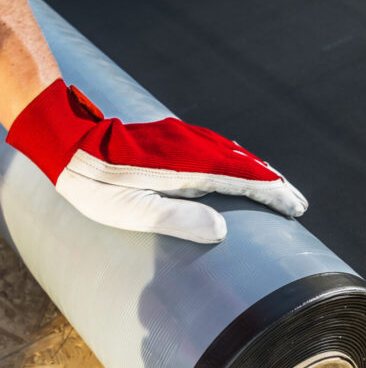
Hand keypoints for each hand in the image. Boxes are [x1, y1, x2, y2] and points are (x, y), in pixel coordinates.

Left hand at [6, 79, 307, 242]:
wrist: (66, 141)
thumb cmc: (95, 184)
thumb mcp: (129, 211)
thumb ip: (176, 219)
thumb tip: (221, 230)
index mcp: (186, 166)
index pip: (243, 179)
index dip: (272, 194)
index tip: (295, 208)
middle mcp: (191, 146)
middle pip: (245, 163)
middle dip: (274, 184)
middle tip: (297, 204)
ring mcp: (183, 138)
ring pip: (234, 152)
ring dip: (259, 171)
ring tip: (277, 189)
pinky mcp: (174, 137)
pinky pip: (218, 148)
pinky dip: (239, 161)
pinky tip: (239, 170)